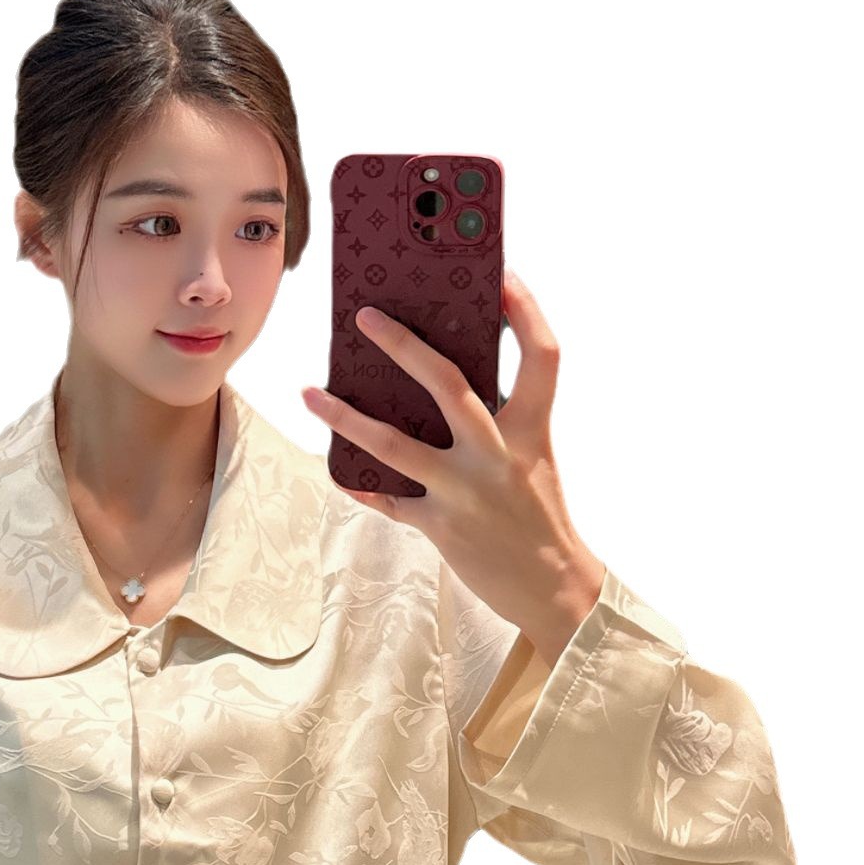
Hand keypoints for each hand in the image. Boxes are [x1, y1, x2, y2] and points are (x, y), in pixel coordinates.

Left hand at [301, 268, 605, 667]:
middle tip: (364, 316)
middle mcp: (498, 455)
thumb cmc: (538, 515)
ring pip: (393, 445)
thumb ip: (500, 421)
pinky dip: (359, 483)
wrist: (553, 587)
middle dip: (401, 345)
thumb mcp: (533, 458)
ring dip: (345, 417)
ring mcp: (465, 492)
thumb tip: (441, 381)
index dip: (526, 312)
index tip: (502, 277)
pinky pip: (387, 499)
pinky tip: (336, 469)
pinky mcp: (440, 526)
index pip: (542, 356)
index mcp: (531, 430)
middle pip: (447, 384)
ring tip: (310, 394)